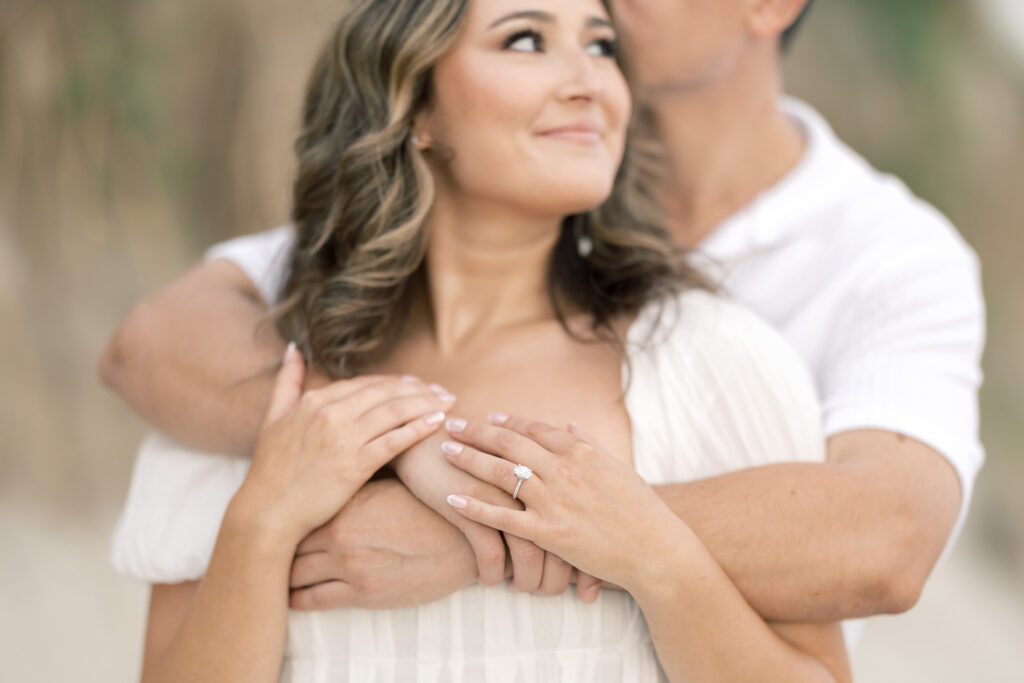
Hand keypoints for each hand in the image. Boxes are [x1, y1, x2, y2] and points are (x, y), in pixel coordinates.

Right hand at [235, 344, 454, 545]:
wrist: (267, 512)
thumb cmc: (271, 469)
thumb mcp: (273, 417)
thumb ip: (286, 380)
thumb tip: (293, 347)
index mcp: (315, 400)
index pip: (366, 383)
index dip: (396, 382)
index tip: (417, 384)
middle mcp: (330, 413)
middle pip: (386, 392)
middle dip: (419, 389)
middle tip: (442, 391)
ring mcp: (344, 438)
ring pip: (395, 411)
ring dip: (427, 404)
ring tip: (448, 403)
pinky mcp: (355, 465)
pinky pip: (395, 440)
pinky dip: (419, 427)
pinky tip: (438, 422)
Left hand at [288, 478, 477, 609]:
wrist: (465, 540)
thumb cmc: (432, 507)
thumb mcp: (393, 484)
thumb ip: (360, 480)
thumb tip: (340, 468)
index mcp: (349, 501)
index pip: (301, 508)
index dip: (287, 514)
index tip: (277, 516)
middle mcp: (342, 532)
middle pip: (292, 539)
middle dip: (279, 543)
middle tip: (267, 545)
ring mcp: (350, 564)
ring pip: (297, 571)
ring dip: (284, 573)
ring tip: (274, 573)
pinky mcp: (362, 592)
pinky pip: (315, 599)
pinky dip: (298, 598)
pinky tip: (291, 596)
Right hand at [394, 429, 577, 595]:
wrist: (429, 437)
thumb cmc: (481, 450)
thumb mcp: (520, 457)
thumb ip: (548, 473)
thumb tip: (566, 512)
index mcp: (551, 470)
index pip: (579, 524)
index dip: (582, 558)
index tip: (583, 580)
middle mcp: (533, 484)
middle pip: (559, 544)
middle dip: (558, 578)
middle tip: (550, 591)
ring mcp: (502, 497)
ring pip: (528, 556)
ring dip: (528, 581)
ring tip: (523, 588)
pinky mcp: (471, 506)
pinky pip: (490, 554)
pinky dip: (492, 574)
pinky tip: (489, 580)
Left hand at [442, 414, 691, 595]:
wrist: (656, 550)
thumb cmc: (641, 509)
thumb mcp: (618, 467)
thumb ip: (590, 443)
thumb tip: (569, 423)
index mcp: (581, 451)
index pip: (535, 429)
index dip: (508, 422)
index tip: (489, 417)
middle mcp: (563, 469)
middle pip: (509, 444)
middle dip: (476, 431)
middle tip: (452, 424)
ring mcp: (554, 501)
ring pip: (500, 474)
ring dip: (468, 459)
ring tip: (445, 451)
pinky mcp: (548, 533)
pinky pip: (502, 518)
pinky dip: (475, 507)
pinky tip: (452, 499)